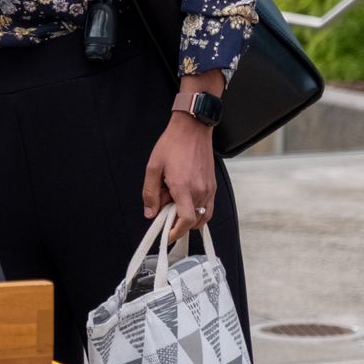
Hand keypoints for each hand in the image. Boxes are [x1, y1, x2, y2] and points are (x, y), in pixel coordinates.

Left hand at [142, 112, 216, 241]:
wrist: (192, 129)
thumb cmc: (173, 144)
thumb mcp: (153, 168)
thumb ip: (150, 193)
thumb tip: (150, 213)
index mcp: (184, 187)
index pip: (185, 220)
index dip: (176, 232)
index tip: (167, 235)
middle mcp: (200, 191)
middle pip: (192, 221)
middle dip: (178, 221)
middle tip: (165, 209)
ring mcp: (209, 189)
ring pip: (202, 215)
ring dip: (188, 216)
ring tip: (174, 202)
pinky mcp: (213, 186)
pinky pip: (208, 207)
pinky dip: (197, 210)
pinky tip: (185, 199)